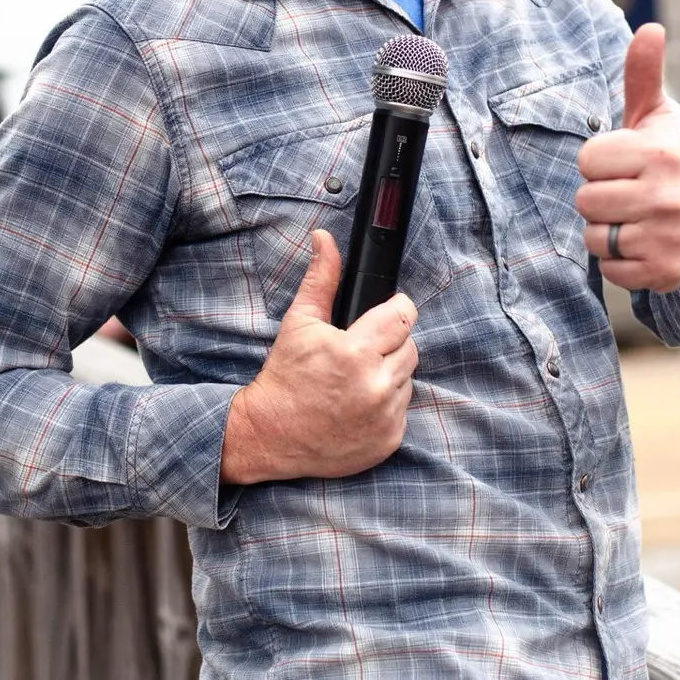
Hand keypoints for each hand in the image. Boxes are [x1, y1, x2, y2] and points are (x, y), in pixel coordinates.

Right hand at [220, 230, 417, 484]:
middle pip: (409, 347)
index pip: (404, 316)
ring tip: (356, 378)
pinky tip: (358, 403)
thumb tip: (325, 239)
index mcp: (355, 352)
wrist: (270, 435)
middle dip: (389, 343)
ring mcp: (385, 417)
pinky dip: (386, 404)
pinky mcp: (389, 440)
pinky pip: (403, 410)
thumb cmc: (283, 377)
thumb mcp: (299, 323)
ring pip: (407, 378)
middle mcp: (375, 386)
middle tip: (360, 350)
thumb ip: (321, 279)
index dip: (396, 310)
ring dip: (388, 374)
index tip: (387, 311)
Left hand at [575, 23, 679, 293]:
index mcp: (658, 154)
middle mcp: (666, 195)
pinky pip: (610, 269)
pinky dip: (619, 262)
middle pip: (586, 201)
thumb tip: (649, 28)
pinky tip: (642, 244)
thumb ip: (643, 75)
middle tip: (627, 194)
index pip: (587, 161)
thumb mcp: (655, 119)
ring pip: (595, 237)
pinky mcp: (665, 272)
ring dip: (607, 231)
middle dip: (599, 199)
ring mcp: (667, 236)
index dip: (598, 164)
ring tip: (634, 219)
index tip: (622, 165)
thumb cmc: (668, 163)